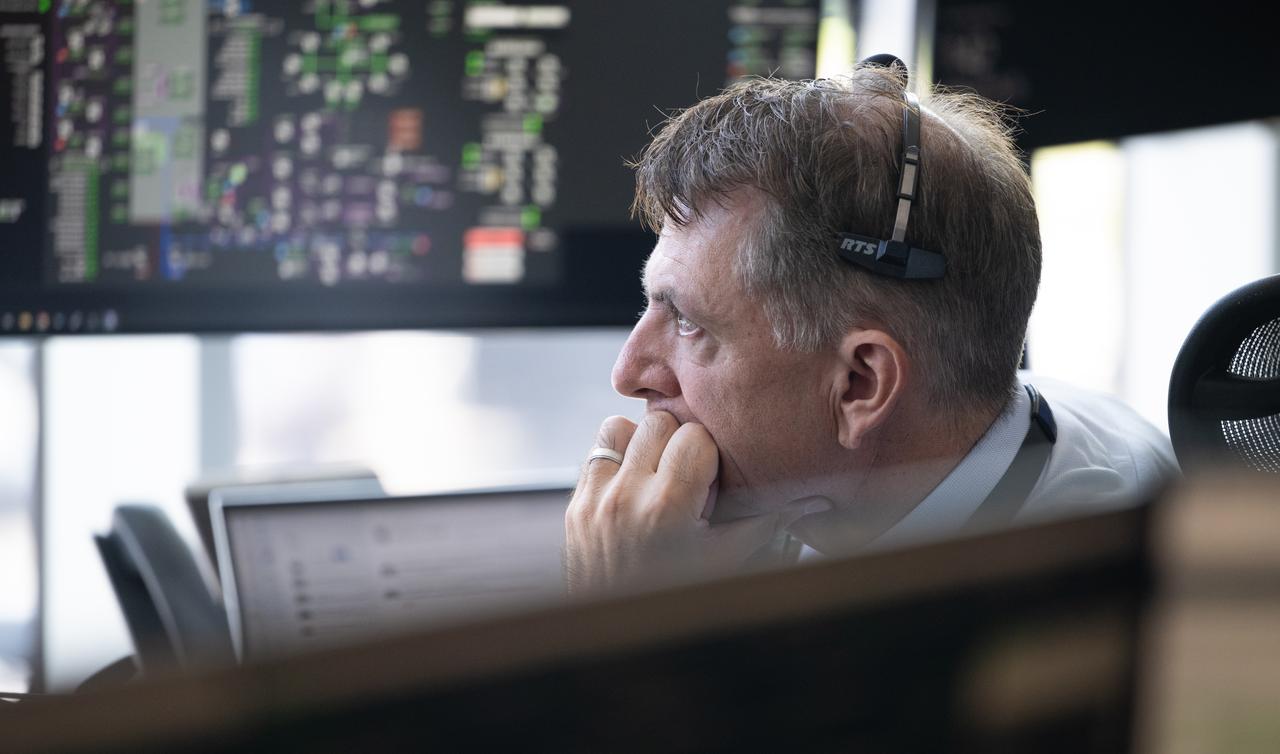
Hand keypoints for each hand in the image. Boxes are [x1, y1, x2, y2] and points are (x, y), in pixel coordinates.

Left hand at [564, 412, 815, 595]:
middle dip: (678, 441)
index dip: (708, 451)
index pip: (695, 438)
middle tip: (685, 471)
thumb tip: (810, 499)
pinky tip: (632, 480)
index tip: (709, 475)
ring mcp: (596, 498)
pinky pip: (596, 450)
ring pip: (622, 426)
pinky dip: (616, 456)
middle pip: (660, 423)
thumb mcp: (722, 560)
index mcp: (667, 508)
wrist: (617, 629)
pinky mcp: (577, 503)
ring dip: (642, 442)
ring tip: (655, 471)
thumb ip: (763, 523)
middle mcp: (627, 497)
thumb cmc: (676, 593)